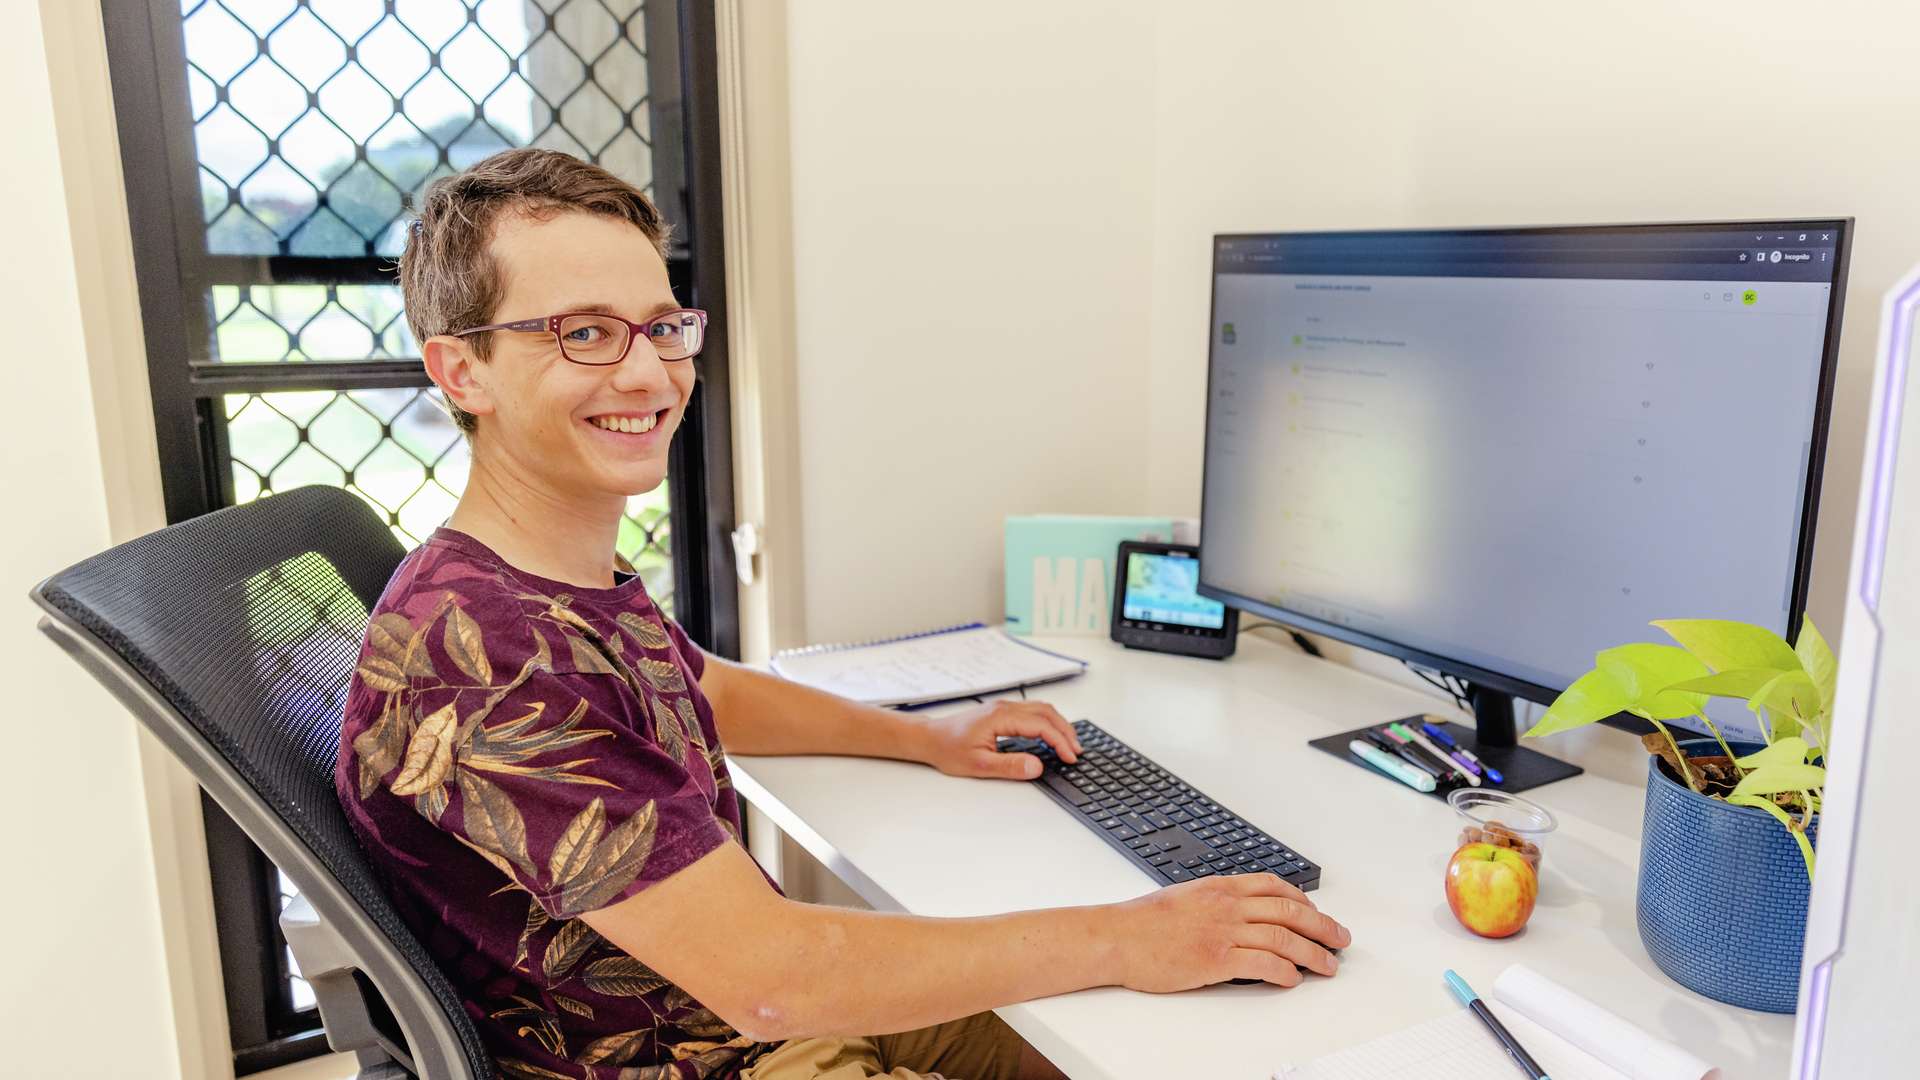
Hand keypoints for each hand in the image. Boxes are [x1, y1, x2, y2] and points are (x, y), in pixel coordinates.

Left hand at [911, 699, 1081, 780]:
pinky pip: (1032, 711)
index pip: (1041, 726)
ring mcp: (1003, 707)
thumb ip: (1009, 766)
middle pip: (1046, 712)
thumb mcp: (979, 764)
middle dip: (1066, 731)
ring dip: (1058, 724)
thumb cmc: (948, 749)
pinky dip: (1047, 722)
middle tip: (1077, 751)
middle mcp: (1004, 707)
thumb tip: (1036, 766)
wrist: (930, 738)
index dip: (1060, 742)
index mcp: (1001, 717)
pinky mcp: (1001, 712)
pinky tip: (1050, 735)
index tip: (1070, 757)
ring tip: (1069, 744)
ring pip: (1041, 709)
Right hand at [1110, 873, 1350, 989]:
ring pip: (1284, 939)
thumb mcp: (1184, 896)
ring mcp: (1223, 932)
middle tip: (1340, 939)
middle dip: (1322, 926)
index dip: (1304, 901)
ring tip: (1328, 966)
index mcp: (1220, 887)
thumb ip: (1215, 901)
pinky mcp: (1216, 960)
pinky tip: (1293, 979)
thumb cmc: (1142, 921)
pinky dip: (1284, 972)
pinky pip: (1263, 964)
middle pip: (1289, 911)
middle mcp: (1227, 905)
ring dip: (1313, 954)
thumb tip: (1239, 912)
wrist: (1116, 937)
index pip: (1274, 886)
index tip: (1317, 914)